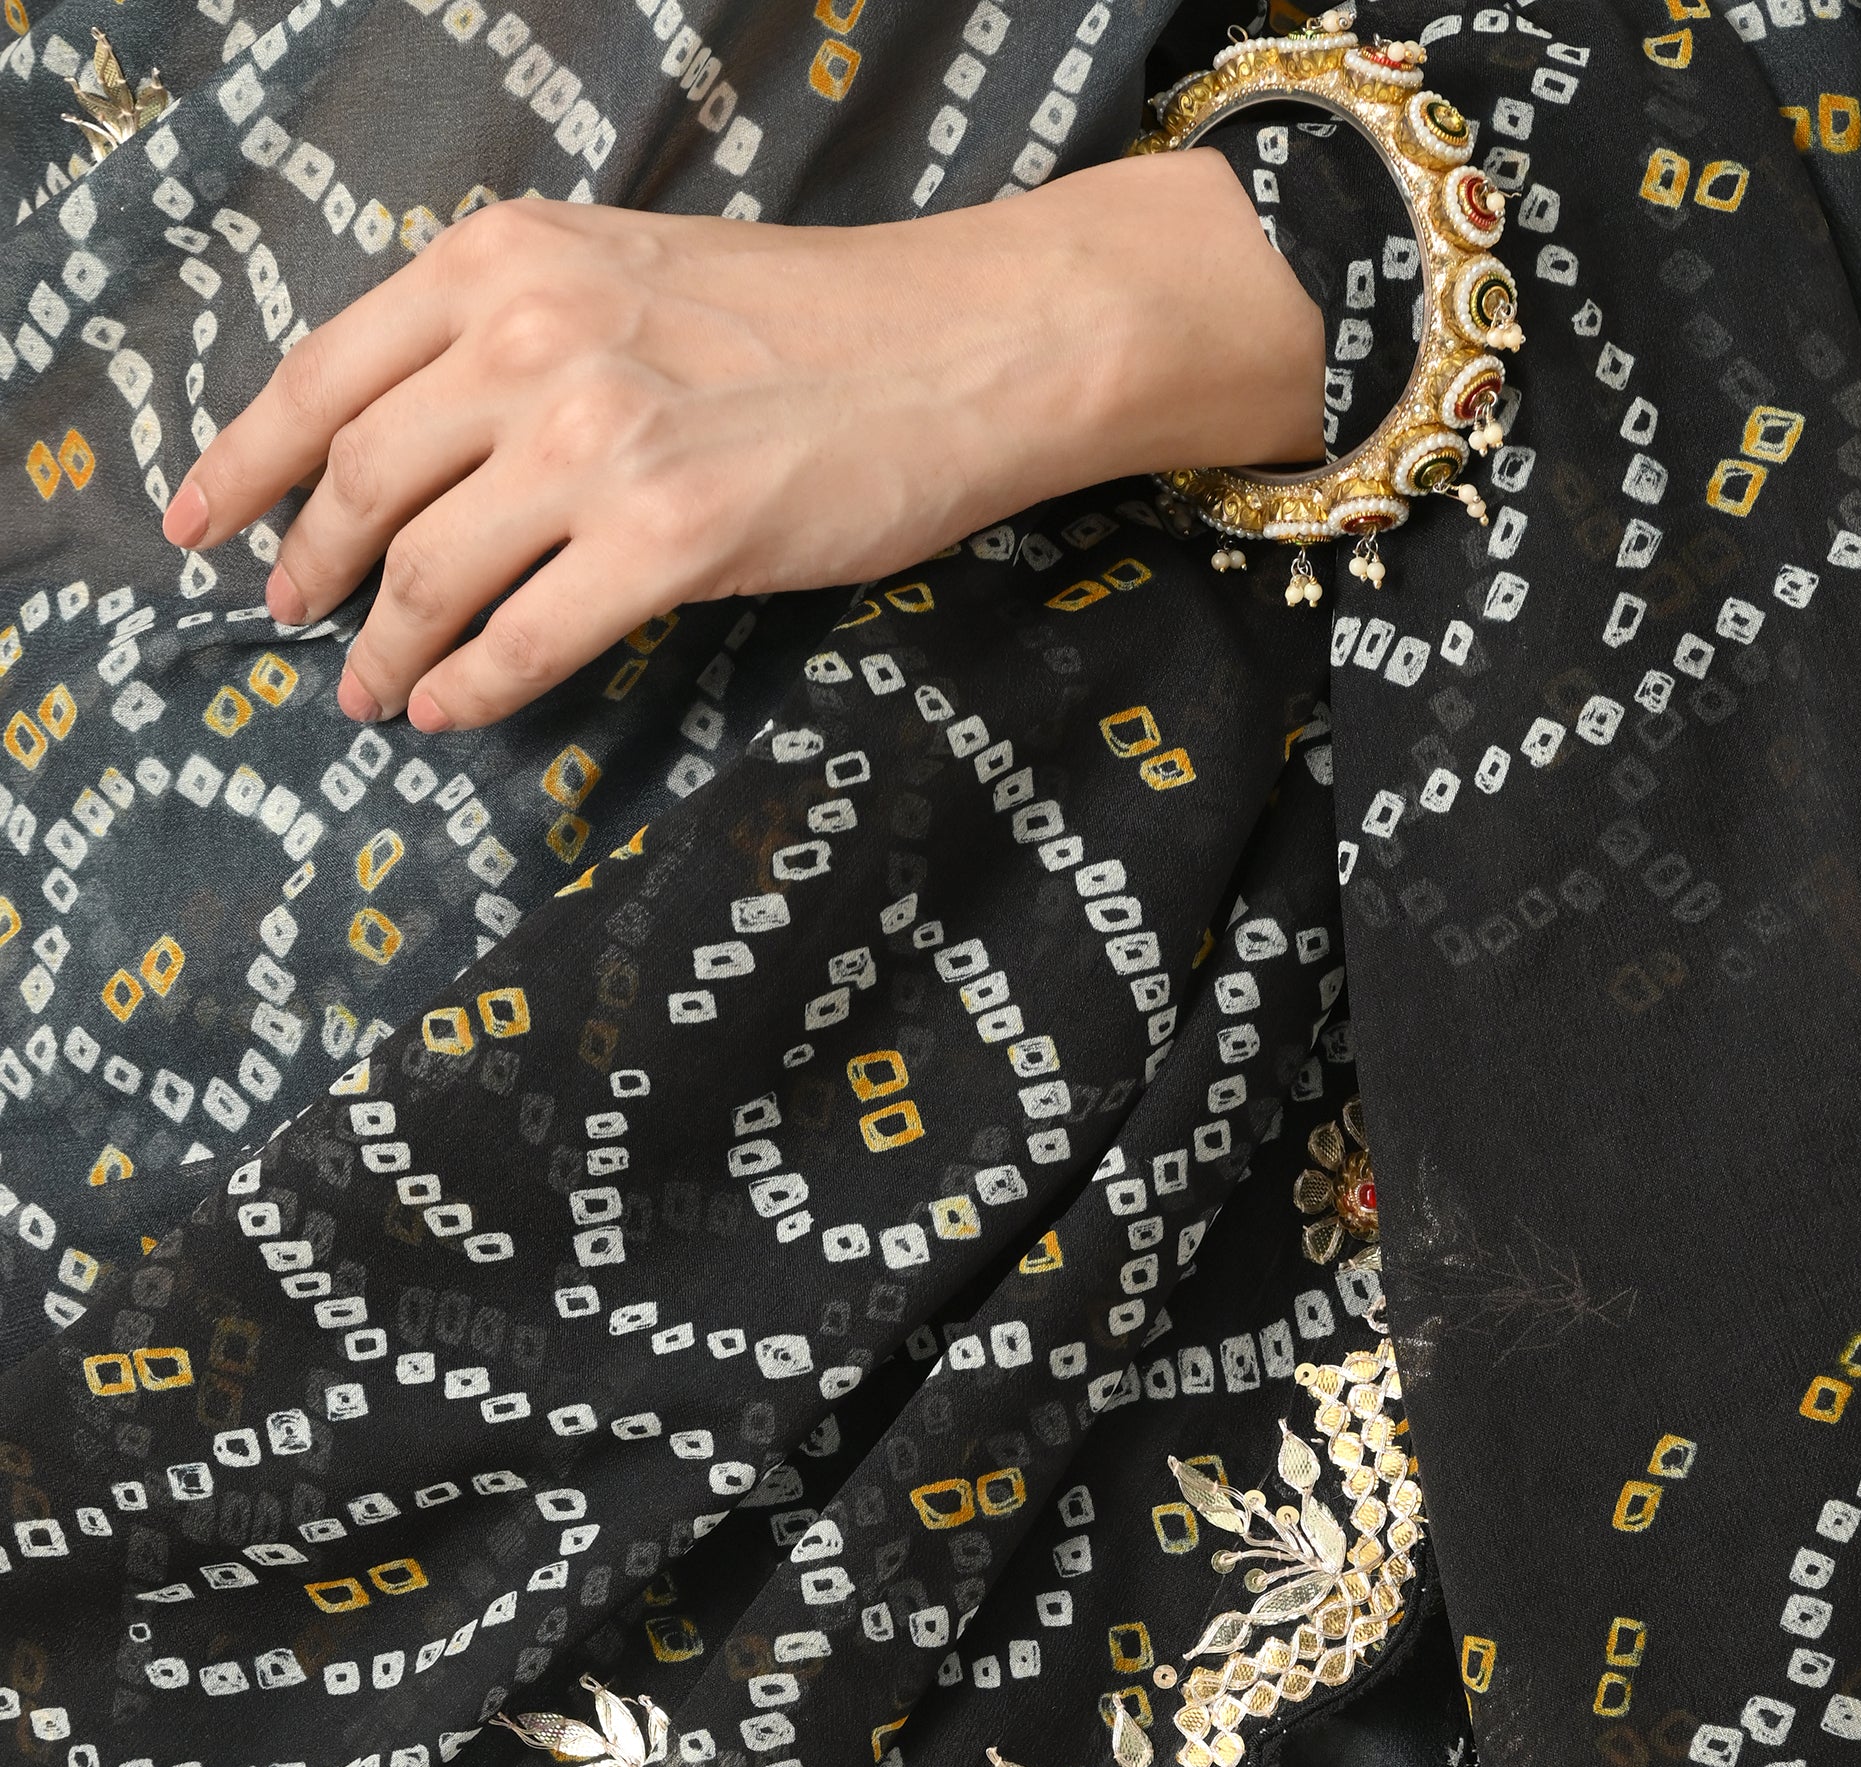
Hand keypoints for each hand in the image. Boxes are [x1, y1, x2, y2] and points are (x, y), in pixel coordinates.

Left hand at [160, 156, 1323, 734]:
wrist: (961, 344)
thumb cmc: (808, 320)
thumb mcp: (625, 273)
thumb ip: (514, 330)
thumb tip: (419, 441)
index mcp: (506, 259)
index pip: (324, 371)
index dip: (243, 462)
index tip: (198, 524)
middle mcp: (530, 337)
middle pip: (357, 479)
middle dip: (307, 568)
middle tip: (293, 621)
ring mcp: (595, 440)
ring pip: (425, 568)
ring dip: (380, 647)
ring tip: (368, 691)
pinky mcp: (667, 539)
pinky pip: (523, 639)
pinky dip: (469, 686)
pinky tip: (449, 711)